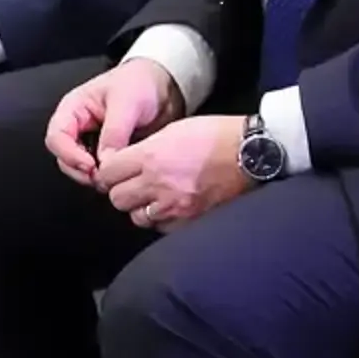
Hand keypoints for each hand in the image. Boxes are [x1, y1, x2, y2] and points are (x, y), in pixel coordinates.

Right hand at [46, 59, 185, 184]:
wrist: (163, 88)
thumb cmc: (139, 83)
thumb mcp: (127, 102)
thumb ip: (115, 132)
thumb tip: (106, 162)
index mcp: (73, 109)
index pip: (57, 137)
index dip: (69, 155)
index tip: (90, 165)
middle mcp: (78, 128)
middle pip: (64, 158)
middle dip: (80, 171)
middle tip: (103, 178)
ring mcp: (91, 143)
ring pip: (79, 169)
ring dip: (94, 177)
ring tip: (114, 178)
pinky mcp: (106, 154)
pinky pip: (99, 171)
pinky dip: (107, 177)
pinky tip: (121, 175)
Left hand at [95, 114, 252, 231]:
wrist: (251, 154)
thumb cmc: (216, 135)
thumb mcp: (174, 130)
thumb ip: (146, 148)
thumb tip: (127, 161)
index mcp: (150, 157)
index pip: (107, 173)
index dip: (108, 172)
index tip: (113, 171)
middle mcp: (156, 184)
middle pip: (116, 198)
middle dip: (120, 191)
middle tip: (132, 184)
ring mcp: (173, 206)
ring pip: (136, 217)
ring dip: (140, 208)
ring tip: (153, 197)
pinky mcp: (188, 221)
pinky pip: (160, 228)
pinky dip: (161, 219)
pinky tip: (170, 207)